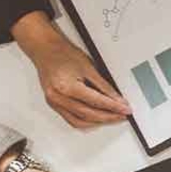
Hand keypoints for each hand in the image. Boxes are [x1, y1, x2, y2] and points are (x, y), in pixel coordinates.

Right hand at [11, 12, 131, 127]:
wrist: (45, 49)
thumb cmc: (63, 53)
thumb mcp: (89, 67)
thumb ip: (104, 86)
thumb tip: (117, 99)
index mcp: (67, 87)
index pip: (96, 102)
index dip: (114, 107)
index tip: (125, 109)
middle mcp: (58, 97)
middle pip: (88, 114)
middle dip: (108, 117)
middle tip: (122, 115)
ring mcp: (54, 102)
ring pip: (79, 121)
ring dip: (97, 122)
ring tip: (112, 118)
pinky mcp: (53, 104)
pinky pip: (71, 119)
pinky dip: (85, 121)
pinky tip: (96, 119)